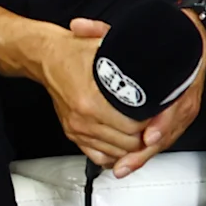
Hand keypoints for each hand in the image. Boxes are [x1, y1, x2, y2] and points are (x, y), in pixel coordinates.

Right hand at [39, 19, 147, 166]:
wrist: (48, 57)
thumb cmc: (76, 52)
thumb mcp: (107, 49)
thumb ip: (131, 61)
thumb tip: (156, 64)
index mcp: (92, 100)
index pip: (134, 126)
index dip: (151, 122)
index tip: (158, 114)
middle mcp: (84, 119)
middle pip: (127, 143)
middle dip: (144, 135)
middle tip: (154, 124)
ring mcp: (78, 129)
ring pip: (115, 153)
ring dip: (131, 146)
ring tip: (141, 132)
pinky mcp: (74, 134)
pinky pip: (98, 156)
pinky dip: (114, 153)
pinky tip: (123, 143)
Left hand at [117, 10, 205, 177]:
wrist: (192, 40)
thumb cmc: (167, 41)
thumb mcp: (134, 32)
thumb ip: (103, 31)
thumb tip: (78, 27)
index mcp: (177, 81)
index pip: (173, 108)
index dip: (161, 123)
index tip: (148, 134)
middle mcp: (183, 100)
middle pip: (166, 133)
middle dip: (145, 151)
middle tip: (126, 162)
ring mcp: (182, 112)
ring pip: (164, 141)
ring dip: (143, 156)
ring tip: (124, 167)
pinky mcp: (178, 119)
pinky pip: (163, 140)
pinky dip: (147, 152)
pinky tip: (130, 161)